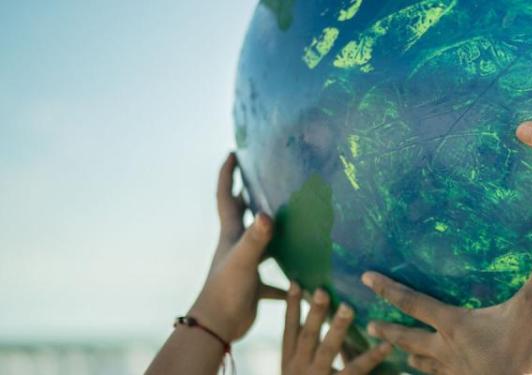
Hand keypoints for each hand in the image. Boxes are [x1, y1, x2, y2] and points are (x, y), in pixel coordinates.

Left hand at [188, 153, 286, 341]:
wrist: (218, 326)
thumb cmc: (226, 290)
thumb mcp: (243, 261)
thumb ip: (256, 239)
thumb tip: (267, 214)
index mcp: (231, 234)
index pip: (227, 197)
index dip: (228, 174)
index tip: (234, 153)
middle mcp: (237, 246)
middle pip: (242, 215)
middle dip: (250, 196)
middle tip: (264, 178)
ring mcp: (246, 266)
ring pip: (261, 244)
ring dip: (274, 233)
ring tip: (295, 221)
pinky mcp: (254, 286)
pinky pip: (274, 279)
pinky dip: (287, 279)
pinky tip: (305, 280)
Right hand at [282, 284, 391, 373]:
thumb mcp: (299, 370)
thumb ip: (311, 346)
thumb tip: (320, 311)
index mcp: (288, 361)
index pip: (289, 329)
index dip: (290, 306)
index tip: (295, 281)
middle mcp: (298, 368)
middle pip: (307, 335)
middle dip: (314, 312)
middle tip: (323, 290)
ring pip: (327, 350)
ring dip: (337, 328)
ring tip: (349, 308)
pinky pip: (355, 370)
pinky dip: (371, 357)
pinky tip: (386, 345)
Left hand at [363, 239, 531, 374]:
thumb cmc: (519, 356)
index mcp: (453, 326)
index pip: (413, 303)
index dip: (388, 289)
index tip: (365, 277)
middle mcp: (444, 349)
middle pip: (407, 337)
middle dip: (387, 330)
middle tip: (368, 325)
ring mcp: (451, 372)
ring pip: (420, 363)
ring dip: (406, 355)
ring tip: (396, 352)